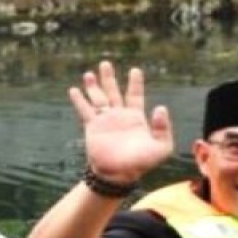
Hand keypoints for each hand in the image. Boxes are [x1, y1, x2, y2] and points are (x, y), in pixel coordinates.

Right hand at [69, 61, 172, 183]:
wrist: (118, 174)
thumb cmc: (141, 163)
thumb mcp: (161, 148)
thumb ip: (163, 128)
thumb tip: (160, 108)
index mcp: (135, 118)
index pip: (135, 95)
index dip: (135, 83)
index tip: (135, 70)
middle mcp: (119, 116)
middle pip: (113, 92)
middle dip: (109, 78)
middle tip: (105, 63)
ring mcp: (105, 121)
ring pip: (98, 98)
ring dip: (94, 86)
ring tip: (89, 73)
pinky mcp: (92, 127)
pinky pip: (85, 111)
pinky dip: (79, 100)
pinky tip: (73, 90)